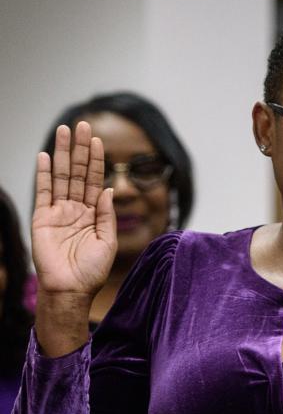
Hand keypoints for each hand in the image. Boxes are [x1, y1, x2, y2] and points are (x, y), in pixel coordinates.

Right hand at [32, 122, 115, 297]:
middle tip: (80, 124)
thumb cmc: (91, 271)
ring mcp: (58, 212)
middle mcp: (75, 209)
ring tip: (64, 131)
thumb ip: (107, 215)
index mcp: (93, 214)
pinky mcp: (42, 218)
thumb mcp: (108, 241)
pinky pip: (43, 191)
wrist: (70, 289)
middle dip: (79, 148)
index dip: (96, 160)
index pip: (94, 180)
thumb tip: (107, 189)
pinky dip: (45, 173)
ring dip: (63, 153)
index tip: (98, 140)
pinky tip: (46, 156)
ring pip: (61, 176)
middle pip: (78, 172)